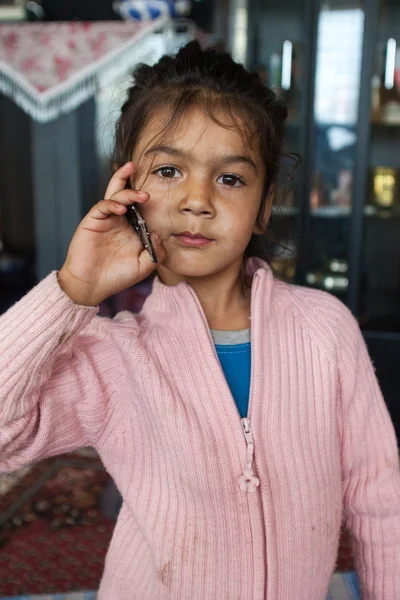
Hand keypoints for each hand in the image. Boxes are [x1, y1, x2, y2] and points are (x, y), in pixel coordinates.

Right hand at [58, 162, 165, 305]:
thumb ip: (156, 251)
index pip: (140, 207)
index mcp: (132, 229)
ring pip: (114, 196)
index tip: (162, 192)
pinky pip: (102, 207)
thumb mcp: (144, 266)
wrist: (92, 286)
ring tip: (141, 195)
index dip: (147, 198)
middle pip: (125, 194)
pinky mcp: (92, 222)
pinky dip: (112, 204)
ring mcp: (105, 220)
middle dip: (131, 181)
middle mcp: (119, 221)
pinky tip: (121, 209)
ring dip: (127, 191)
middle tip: (141, 172)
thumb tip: (159, 233)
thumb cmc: (117, 277)